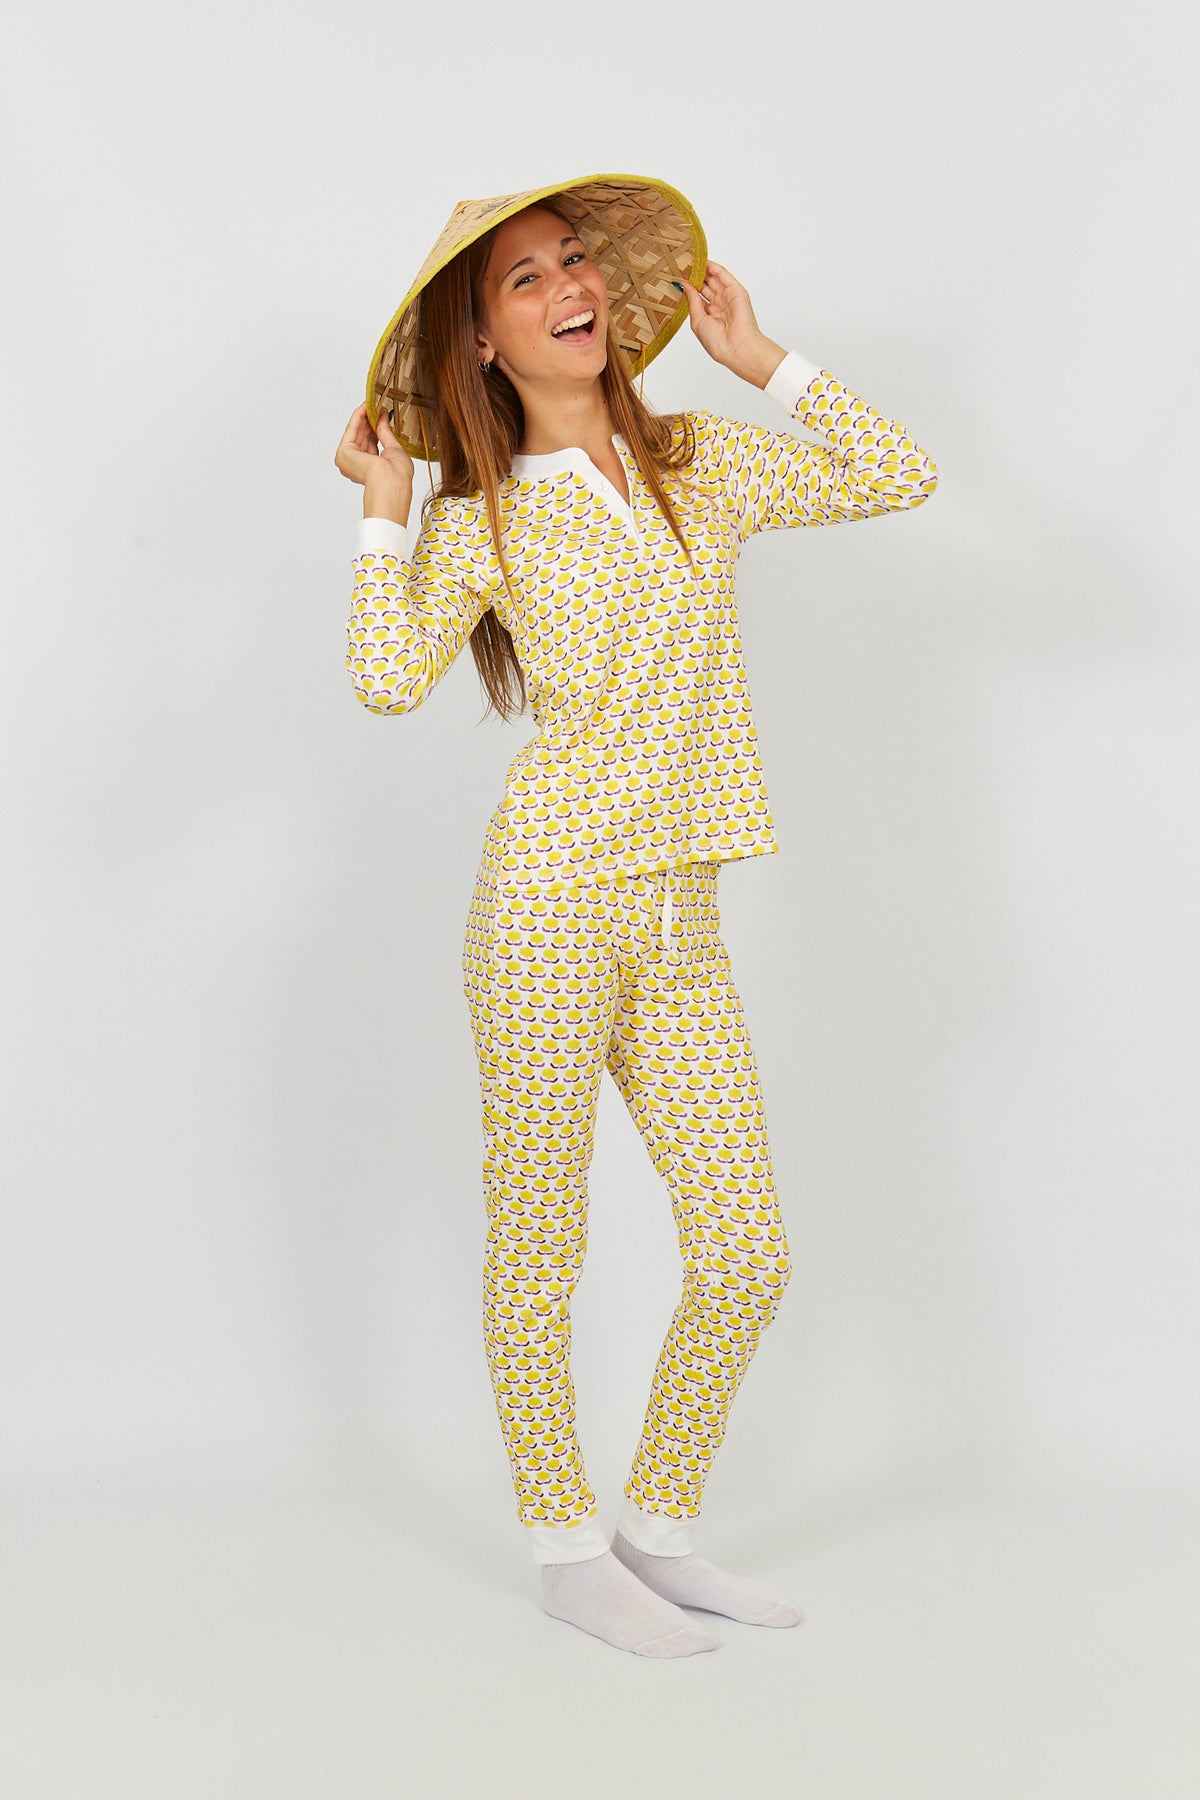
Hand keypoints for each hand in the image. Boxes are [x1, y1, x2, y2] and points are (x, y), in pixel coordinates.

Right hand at [334, 403, 414, 490]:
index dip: (375, 427)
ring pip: (355, 431)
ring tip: (372, 403)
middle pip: (361, 436)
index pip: (370, 443)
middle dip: (369, 420)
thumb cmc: (397, 474)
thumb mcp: (393, 448)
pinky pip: (351, 429)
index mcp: (370, 468)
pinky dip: (358, 417)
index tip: (380, 415)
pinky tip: (365, 407)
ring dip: (363, 416)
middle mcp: (357, 465)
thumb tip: (383, 417)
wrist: (392, 480)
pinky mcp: (343, 452)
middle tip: (376, 406)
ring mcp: (348, 460)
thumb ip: (385, 432)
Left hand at [674, 263, 784, 387]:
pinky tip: (702, 261)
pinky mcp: (736, 290)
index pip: (697, 295)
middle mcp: (719, 304)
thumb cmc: (717, 341)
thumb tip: (683, 284)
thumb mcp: (697, 320)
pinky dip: (713, 267)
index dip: (688, 286)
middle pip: (705, 284)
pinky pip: (723, 275)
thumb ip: (692, 300)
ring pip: (713, 278)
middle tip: (681, 264)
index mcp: (710, 314)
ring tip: (689, 259)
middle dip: (694, 275)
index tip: (676, 276)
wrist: (736, 347)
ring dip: (702, 269)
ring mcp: (728, 296)